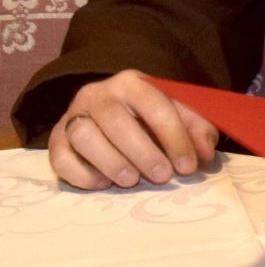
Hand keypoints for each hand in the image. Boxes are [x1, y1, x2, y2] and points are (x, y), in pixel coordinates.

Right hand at [47, 71, 219, 189]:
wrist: (108, 112)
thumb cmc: (150, 117)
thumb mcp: (178, 115)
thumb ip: (197, 129)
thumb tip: (205, 153)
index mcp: (133, 83)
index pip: (156, 106)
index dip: (175, 138)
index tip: (188, 165)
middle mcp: (99, 94)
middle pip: (117, 122)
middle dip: (143, 152)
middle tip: (162, 176)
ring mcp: (73, 116)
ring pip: (84, 136)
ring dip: (111, 162)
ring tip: (131, 180)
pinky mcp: (56, 140)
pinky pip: (60, 157)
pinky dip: (81, 174)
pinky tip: (103, 183)